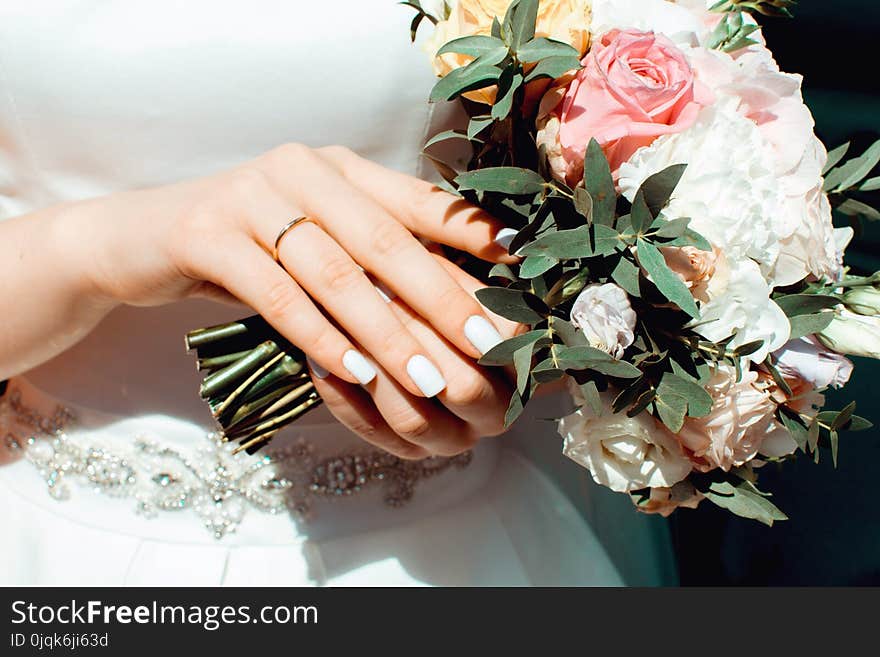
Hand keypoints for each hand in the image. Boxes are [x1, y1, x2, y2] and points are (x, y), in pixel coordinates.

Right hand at [68, 144, 518, 455]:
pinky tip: (355, 372)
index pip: (417, 200)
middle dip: (443, 299)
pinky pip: (277, 295)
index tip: (520, 275)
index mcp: (338, 167)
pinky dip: (320, 337)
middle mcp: (300, 170)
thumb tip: (450, 291)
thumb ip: (371, 248)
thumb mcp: (315, 234)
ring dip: (387, 332)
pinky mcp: (206, 234)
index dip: (472, 236)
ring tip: (428, 377)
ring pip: (335, 274)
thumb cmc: (249, 243)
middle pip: (385, 240)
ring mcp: (250, 196)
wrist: (144, 235)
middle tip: (487, 348)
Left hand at [312, 256, 519, 458]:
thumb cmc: (427, 287)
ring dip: (379, 374)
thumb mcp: (451, 269)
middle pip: (463, 389)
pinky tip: (319, 362)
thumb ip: (473, 266)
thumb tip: (503, 245)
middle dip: (417, 341)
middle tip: (377, 296)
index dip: (464, 315)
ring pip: (415, 420)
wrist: (399, 320)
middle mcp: (495, 413)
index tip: (424, 272)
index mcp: (523, 371)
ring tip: (343, 329)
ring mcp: (452, 438)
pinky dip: (344, 399)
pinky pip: (373, 432)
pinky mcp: (409, 450)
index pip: (501, 351)